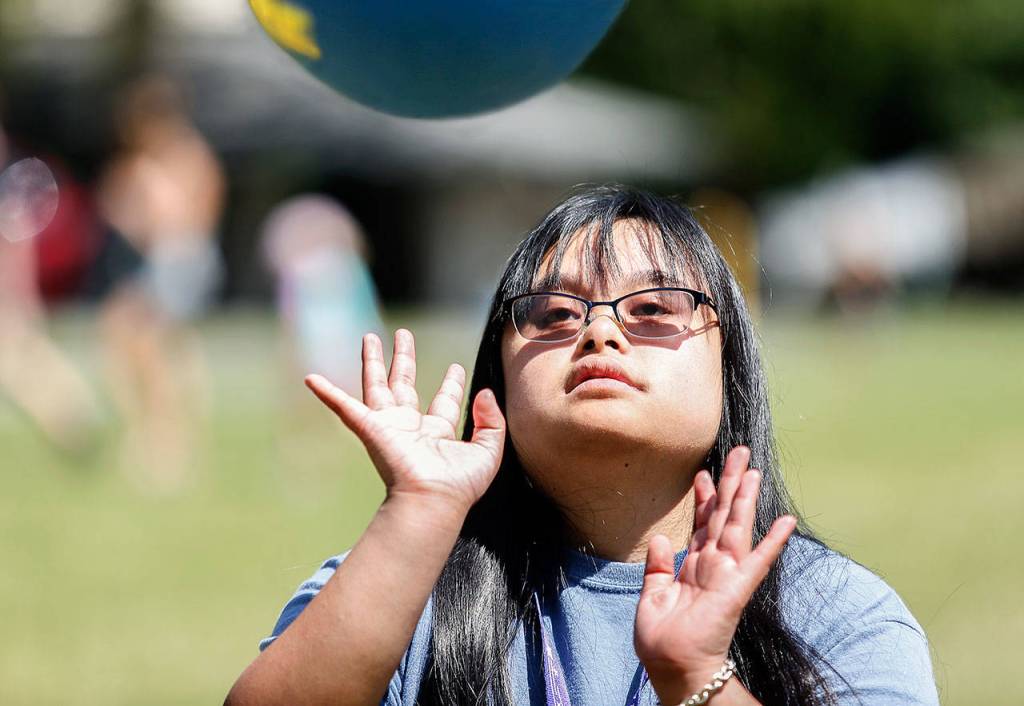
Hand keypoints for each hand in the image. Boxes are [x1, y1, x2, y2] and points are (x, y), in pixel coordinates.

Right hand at [305, 329, 505, 513]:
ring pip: (378, 385)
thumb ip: (492, 422)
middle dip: (404, 359)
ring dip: (373, 361)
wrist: (433, 502)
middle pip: (405, 384)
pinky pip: (345, 407)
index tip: (456, 368)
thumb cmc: (460, 486)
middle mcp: (411, 427)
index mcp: (438, 433)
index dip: (452, 383)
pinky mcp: (371, 429)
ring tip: (369, 337)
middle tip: (403, 335)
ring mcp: (389, 427)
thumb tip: (484, 393)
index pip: (445, 401)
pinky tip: (312, 379)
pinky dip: (328, 393)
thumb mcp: (488, 452)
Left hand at [634, 446, 795, 702]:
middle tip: (737, 453)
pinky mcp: (735, 589)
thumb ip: (658, 567)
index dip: (703, 498)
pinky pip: (756, 561)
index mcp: (693, 567)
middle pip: (722, 517)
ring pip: (737, 527)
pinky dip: (772, 541)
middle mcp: (712, 566)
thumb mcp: (653, 595)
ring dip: (745, 498)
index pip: (701, 524)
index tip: (703, 472)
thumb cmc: (662, 639)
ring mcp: (726, 576)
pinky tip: (784, 520)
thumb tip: (660, 538)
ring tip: (753, 470)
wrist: (673, 668)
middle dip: (729, 484)